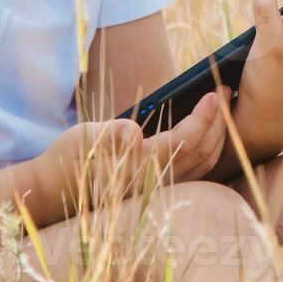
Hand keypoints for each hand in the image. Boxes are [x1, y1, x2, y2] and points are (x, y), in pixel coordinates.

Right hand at [33, 87, 230, 210]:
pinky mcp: (158, 189)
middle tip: (227, 90)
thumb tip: (131, 132)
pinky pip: (195, 171)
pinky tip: (212, 129)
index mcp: (138, 167)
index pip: (184, 141)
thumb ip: (108, 134)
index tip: (215, 93)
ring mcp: (158, 189)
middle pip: (201, 153)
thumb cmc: (70, 157)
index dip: (204, 118)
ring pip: (203, 165)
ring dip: (217, 135)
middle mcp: (153, 182)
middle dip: (219, 122)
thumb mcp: (82, 138)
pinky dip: (209, 149)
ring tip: (224, 107)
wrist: (55, 191)